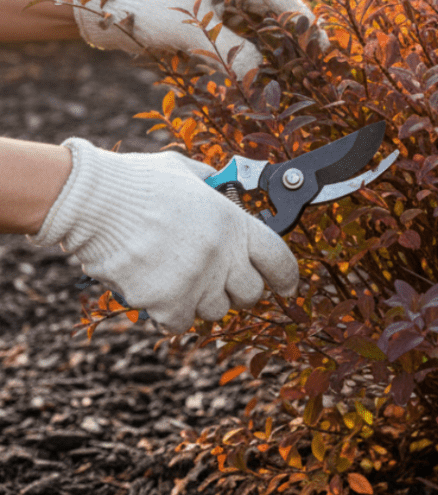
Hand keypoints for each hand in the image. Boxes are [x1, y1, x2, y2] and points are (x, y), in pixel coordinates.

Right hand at [30, 138, 300, 334]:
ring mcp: (195, 282)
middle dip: (238, 288)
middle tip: (218, 277)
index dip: (287, 277)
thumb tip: (225, 185)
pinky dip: (170, 312)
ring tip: (178, 274)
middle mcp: (222, 256)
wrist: (92, 202)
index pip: (280, 261)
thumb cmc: (137, 183)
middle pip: (250, 294)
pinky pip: (179, 323)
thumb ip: (214, 183)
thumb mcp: (188, 172)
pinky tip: (156, 288)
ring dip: (202, 299)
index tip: (287, 287)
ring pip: (215, 311)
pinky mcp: (164, 303)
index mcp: (234, 222)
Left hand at [71, 0, 328, 81]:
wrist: (108, 12)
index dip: (305, 23)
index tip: (322, 48)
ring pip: (266, 28)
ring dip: (280, 51)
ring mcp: (228, 3)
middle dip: (298, 39)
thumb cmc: (147, 10)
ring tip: (300, 75)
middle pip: (279, 13)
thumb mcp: (190, 31)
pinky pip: (247, 38)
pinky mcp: (219, 21)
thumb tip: (260, 74)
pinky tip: (269, 75)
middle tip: (318, 66)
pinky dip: (258, 56)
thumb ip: (229, 51)